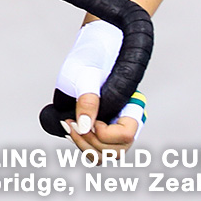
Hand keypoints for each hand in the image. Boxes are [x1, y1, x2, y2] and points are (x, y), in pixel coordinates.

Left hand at [56, 21, 146, 153]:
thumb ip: (87, 99)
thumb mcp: (86, 75)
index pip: (127, 135)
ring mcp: (116, 125)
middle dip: (91, 142)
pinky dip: (84, 143)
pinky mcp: (104, 125)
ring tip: (69, 126)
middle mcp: (127, 120)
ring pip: (107, 153)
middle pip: (116, 150)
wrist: (93, 46)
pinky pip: (98, 147)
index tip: (86, 119)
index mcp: (132, 107)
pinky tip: (71, 127)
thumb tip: (84, 127)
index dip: (105, 133)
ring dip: (86, 146)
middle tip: (70, 124)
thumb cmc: (93, 56)